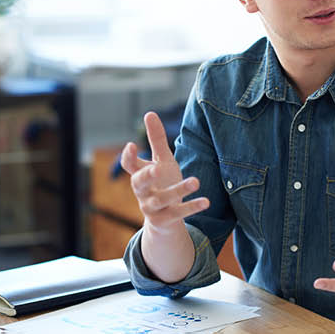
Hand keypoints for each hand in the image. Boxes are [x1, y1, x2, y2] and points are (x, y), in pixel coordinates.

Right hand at [120, 112, 208, 230]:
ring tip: (196, 181)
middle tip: (157, 169)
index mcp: (140, 175)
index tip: (131, 145)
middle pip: (139, 184)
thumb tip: (149, 113)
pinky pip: (177, 213)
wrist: (164, 219)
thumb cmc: (162, 183)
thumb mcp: (161, 161)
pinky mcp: (164, 220)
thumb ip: (156, 139)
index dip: (128, 157)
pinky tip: (206, 201)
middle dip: (148, 176)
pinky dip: (191, 207)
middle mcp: (142, 192)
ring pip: (162, 199)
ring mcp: (152, 207)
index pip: (129, 165)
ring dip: (179, 190)